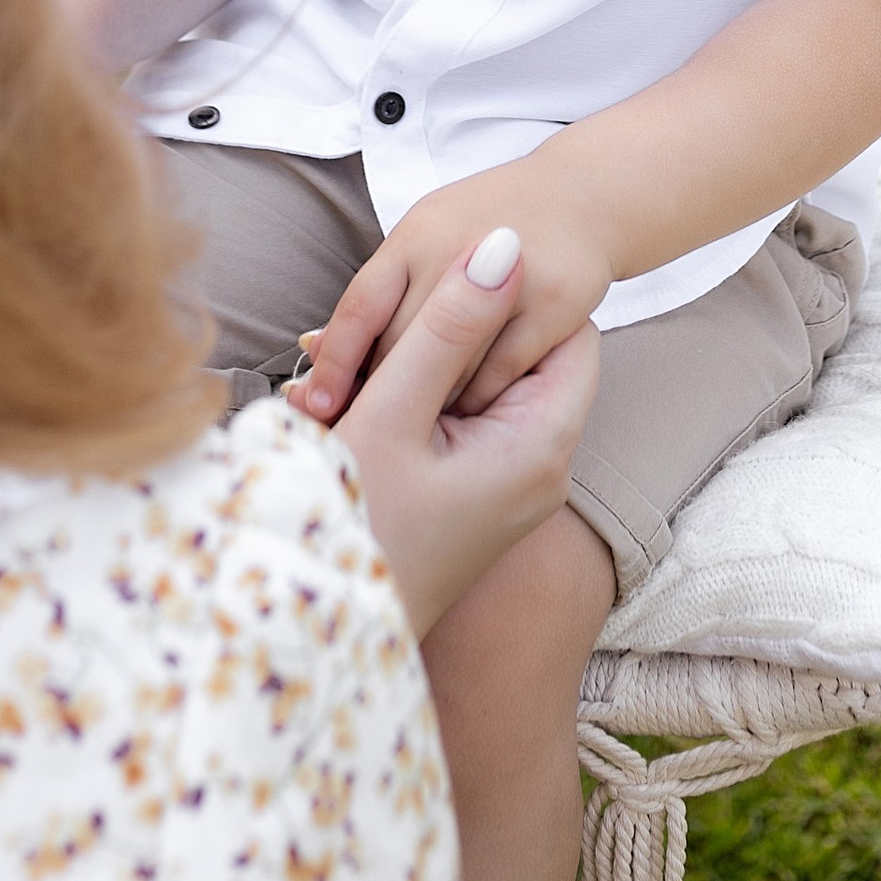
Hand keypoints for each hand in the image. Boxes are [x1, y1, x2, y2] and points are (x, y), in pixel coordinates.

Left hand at [295, 168, 611, 426]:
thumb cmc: (488, 224)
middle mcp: (456, 250)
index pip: (360, 306)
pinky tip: (469, 412)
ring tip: (414, 429)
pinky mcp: (552, 303)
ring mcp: (508, 276)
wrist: (581, 196)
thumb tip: (314, 349)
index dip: (334, 360)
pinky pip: (500, 372)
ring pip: (450, 365)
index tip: (316, 404)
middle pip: (402, 341)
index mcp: (417, 233)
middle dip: (379, 390)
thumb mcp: (426, 236)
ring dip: (431, 402)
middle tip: (365, 429)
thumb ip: (381, 292)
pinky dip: (479, 399)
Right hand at [333, 230, 598, 635]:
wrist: (313, 635)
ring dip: (418, 368)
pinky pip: (454, 425)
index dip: (514, 296)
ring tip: (342, 372)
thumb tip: (507, 244)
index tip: (442, 289)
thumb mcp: (394, 415)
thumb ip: (448, 325)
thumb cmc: (354, 531)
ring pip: (478, 388)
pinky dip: (409, 405)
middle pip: (519, 358)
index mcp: (539, 445)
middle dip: (452, 332)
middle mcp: (538, 468)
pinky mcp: (470, 499)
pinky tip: (346, 406)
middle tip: (376, 332)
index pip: (567, 331)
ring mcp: (505, 487)